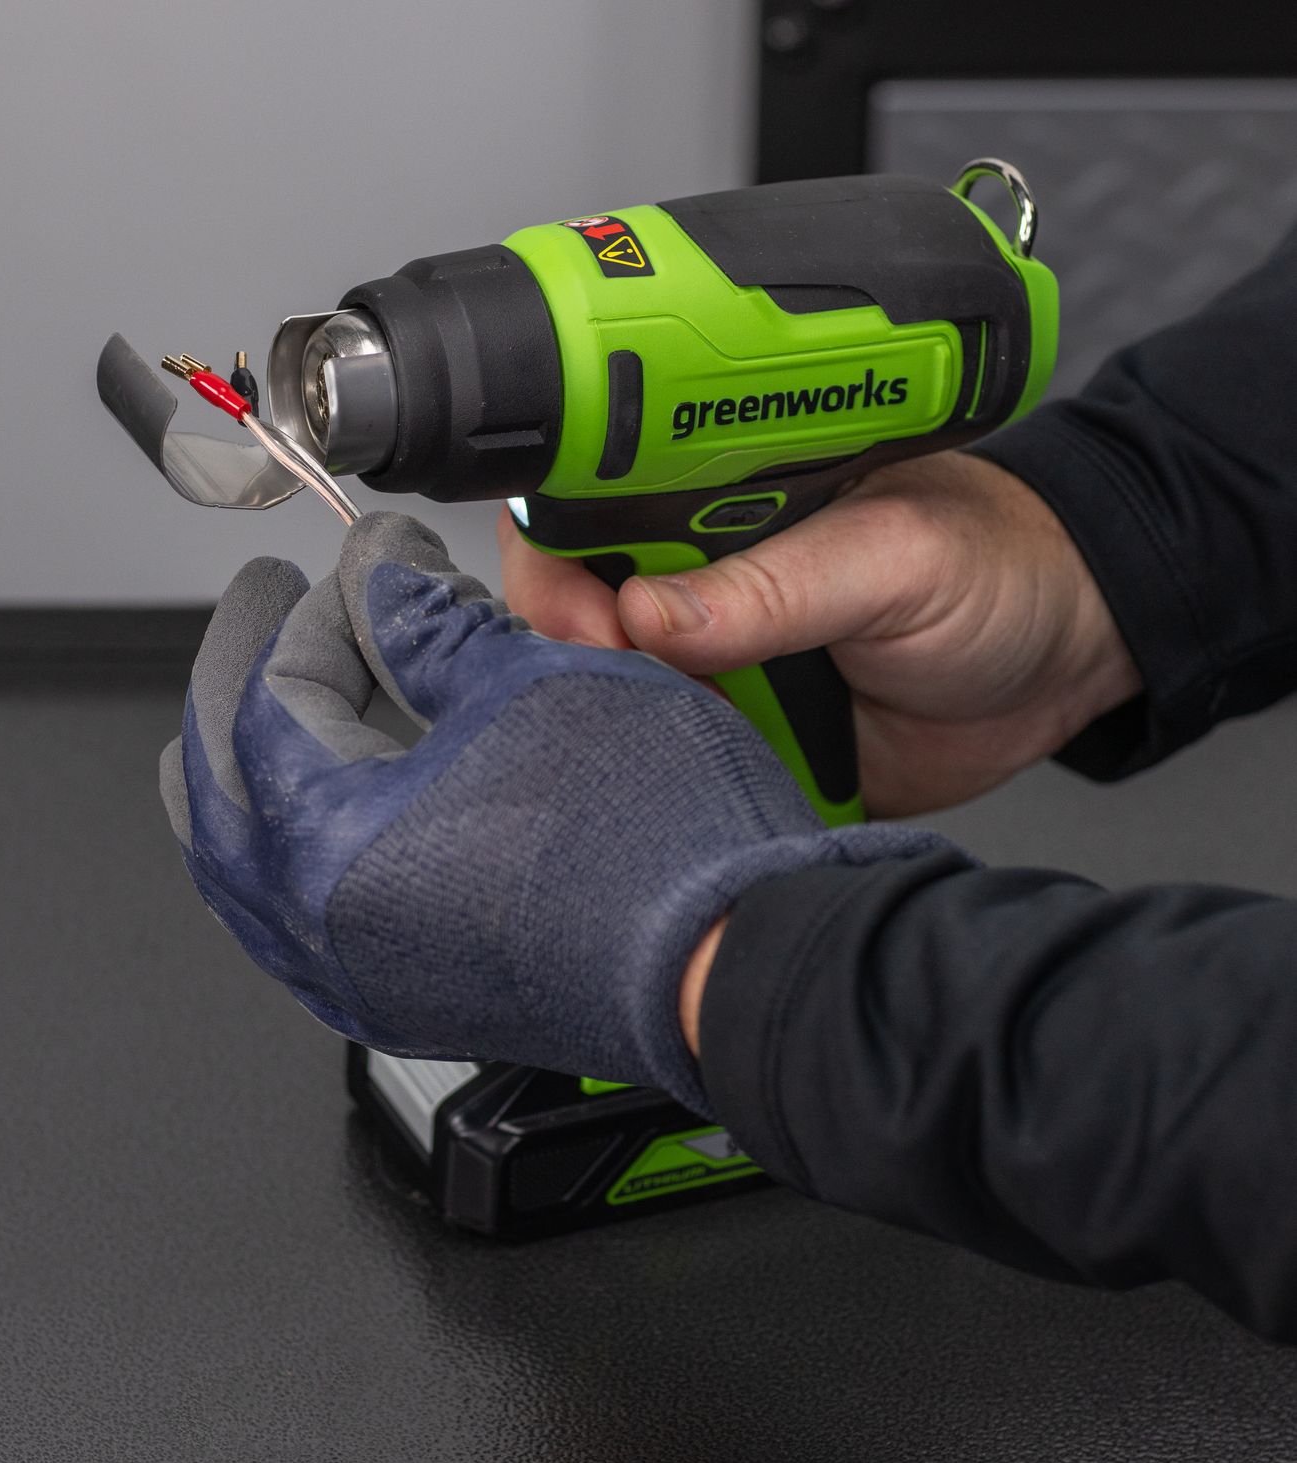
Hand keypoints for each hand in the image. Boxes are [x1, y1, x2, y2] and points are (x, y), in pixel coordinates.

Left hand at [161, 513, 944, 1108]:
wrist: (737, 960)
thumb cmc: (655, 840)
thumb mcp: (534, 682)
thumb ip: (427, 620)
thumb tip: (378, 576)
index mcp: (333, 847)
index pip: (281, 697)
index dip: (322, 606)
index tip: (372, 557)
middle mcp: (326, 932)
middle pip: (222, 788)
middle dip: (236, 681)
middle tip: (267, 611)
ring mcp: (365, 980)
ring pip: (244, 870)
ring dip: (242, 774)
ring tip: (263, 706)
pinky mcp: (412, 1000)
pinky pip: (295, 922)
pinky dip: (283, 851)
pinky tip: (314, 815)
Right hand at [500, 452, 1142, 816]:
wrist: (1064, 663)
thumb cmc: (992, 571)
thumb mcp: (890, 558)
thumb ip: (777, 584)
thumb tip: (649, 612)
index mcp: (718, 506)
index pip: (586, 522)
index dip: (558, 574)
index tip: (587, 627)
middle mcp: (701, 586)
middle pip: (579, 624)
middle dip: (578, 666)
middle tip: (627, 696)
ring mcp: (719, 669)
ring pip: (620, 705)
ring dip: (624, 733)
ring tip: (662, 752)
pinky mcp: (746, 742)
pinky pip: (679, 770)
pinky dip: (669, 786)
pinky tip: (682, 794)